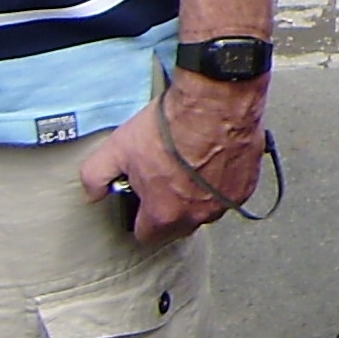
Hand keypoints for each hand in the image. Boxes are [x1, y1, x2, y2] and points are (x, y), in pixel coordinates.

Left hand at [78, 69, 266, 244]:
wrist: (215, 102)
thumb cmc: (170, 126)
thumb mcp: (117, 148)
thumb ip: (95, 177)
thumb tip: (93, 194)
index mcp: (164, 214)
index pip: (146, 235)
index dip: (140, 216)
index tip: (143, 197)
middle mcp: (197, 215)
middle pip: (178, 225)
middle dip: (170, 207)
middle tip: (166, 177)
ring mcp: (225, 202)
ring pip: (205, 209)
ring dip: (197, 195)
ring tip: (191, 164)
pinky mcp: (246, 185)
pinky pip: (228, 193)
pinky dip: (221, 181)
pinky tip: (213, 158)